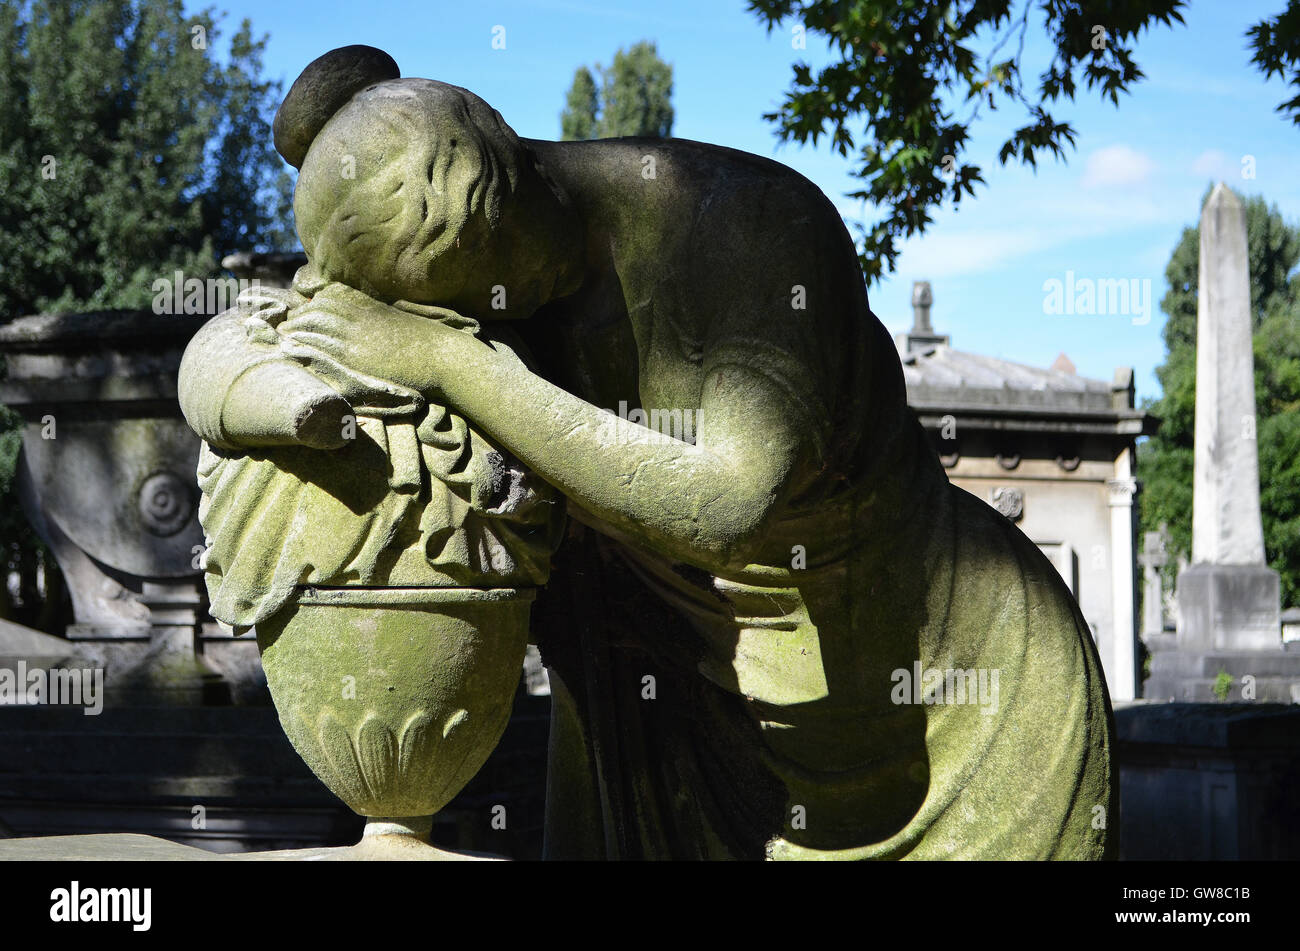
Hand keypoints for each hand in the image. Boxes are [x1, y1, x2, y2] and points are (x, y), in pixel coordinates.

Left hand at [277, 283, 466, 398]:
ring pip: (312, 328)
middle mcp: (358, 319)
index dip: (309, 308)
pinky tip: (290, 351)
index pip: (326, 300)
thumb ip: (376, 319)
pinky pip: (319, 349)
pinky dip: (301, 347)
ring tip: (283, 340)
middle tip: (285, 330)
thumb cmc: (426, 344)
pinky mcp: (356, 358)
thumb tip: (367, 327)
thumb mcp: (398, 322)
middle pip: (314, 312)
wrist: (443, 357)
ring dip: (294, 333)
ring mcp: (355, 338)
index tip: (301, 317)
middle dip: (296, 320)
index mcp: (368, 308)